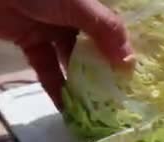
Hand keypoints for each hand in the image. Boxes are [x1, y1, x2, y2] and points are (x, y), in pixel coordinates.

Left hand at [0, 0, 133, 106]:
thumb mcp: (79, 6)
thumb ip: (105, 31)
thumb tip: (129, 63)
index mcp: (90, 6)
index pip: (113, 33)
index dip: (123, 55)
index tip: (133, 81)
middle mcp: (74, 18)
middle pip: (93, 50)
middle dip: (103, 74)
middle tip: (116, 100)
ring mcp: (51, 30)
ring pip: (70, 61)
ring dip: (80, 83)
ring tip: (94, 108)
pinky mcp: (29, 42)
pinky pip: (45, 68)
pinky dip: (54, 87)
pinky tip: (66, 108)